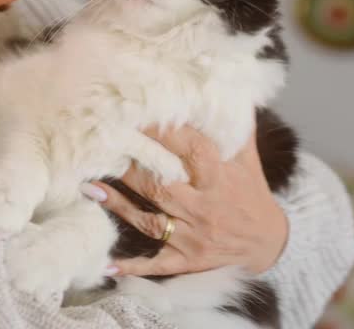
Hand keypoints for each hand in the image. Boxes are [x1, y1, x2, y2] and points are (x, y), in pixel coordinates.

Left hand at [89, 123, 288, 276]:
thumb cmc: (250, 192)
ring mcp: (193, 236)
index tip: (135, 113)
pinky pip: (156, 264)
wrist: (266, 242)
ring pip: (150, 219)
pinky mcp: (186, 259)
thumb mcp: (246, 157)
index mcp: (219, 177)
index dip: (162, 131)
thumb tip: (224, 87)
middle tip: (98, 145)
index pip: (190, 149)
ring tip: (88, 187)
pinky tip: (106, 263)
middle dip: (130, 165)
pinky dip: (132, 265)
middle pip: (160, 183)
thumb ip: (232, 125)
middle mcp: (204, 206)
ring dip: (118, 204)